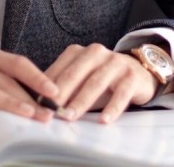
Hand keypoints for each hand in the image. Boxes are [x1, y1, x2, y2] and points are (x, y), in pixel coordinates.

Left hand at [45, 43, 159, 123]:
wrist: (138, 70)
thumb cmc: (101, 79)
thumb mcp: (80, 79)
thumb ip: (61, 86)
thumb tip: (34, 103)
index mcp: (79, 52)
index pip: (59, 69)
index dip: (46, 87)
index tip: (35, 103)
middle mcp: (96, 53)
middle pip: (75, 74)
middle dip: (60, 93)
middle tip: (49, 111)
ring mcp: (115, 63)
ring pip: (95, 83)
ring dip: (81, 101)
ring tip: (69, 116)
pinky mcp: (131, 77)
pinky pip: (121, 94)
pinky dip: (112, 108)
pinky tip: (104, 120)